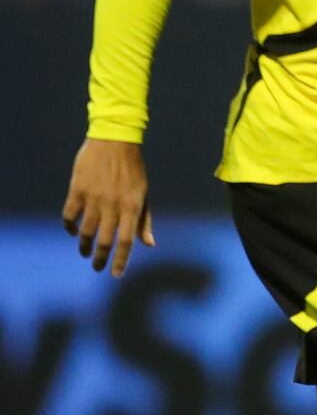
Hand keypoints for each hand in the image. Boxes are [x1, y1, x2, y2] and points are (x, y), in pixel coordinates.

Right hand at [62, 139, 154, 275]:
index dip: (120, 259)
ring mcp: (94, 198)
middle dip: (100, 258)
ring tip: (85, 252)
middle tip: (97, 268)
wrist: (115, 140)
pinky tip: (72, 231)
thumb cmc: (133, 168)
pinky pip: (69, 215)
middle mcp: (113, 205)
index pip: (127, 240)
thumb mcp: (143, 192)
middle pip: (105, 240)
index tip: (115, 274)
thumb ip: (144, 219)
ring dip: (85, 245)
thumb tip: (149, 243)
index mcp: (133, 205)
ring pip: (86, 231)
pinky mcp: (78, 189)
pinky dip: (69, 226)